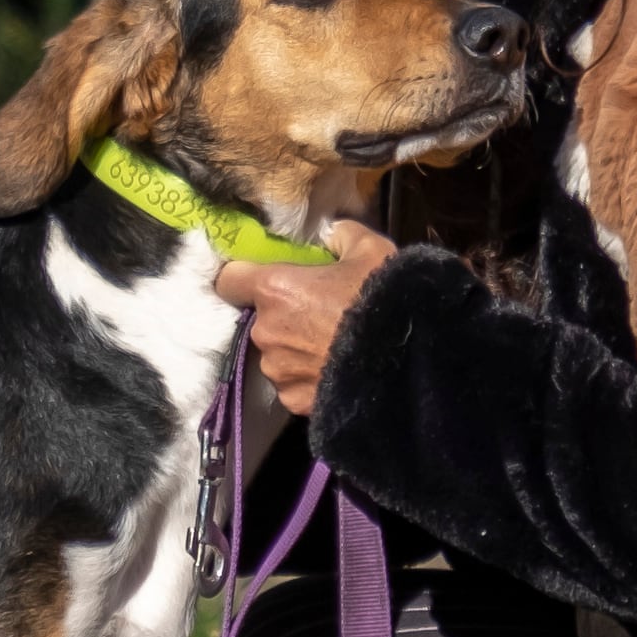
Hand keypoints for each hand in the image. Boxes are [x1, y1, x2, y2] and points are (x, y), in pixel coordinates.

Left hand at [217, 221, 395, 416]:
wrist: (408, 364)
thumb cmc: (383, 300)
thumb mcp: (371, 250)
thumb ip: (341, 235)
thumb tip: (330, 233)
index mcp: (274, 289)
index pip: (229, 279)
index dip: (243, 277)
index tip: (263, 279)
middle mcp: (265, 332)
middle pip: (261, 319)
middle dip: (284, 317)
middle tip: (321, 315)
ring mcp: (278, 371)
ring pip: (277, 355)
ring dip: (296, 350)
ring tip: (333, 348)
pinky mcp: (293, 402)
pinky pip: (293, 385)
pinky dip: (308, 379)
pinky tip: (336, 373)